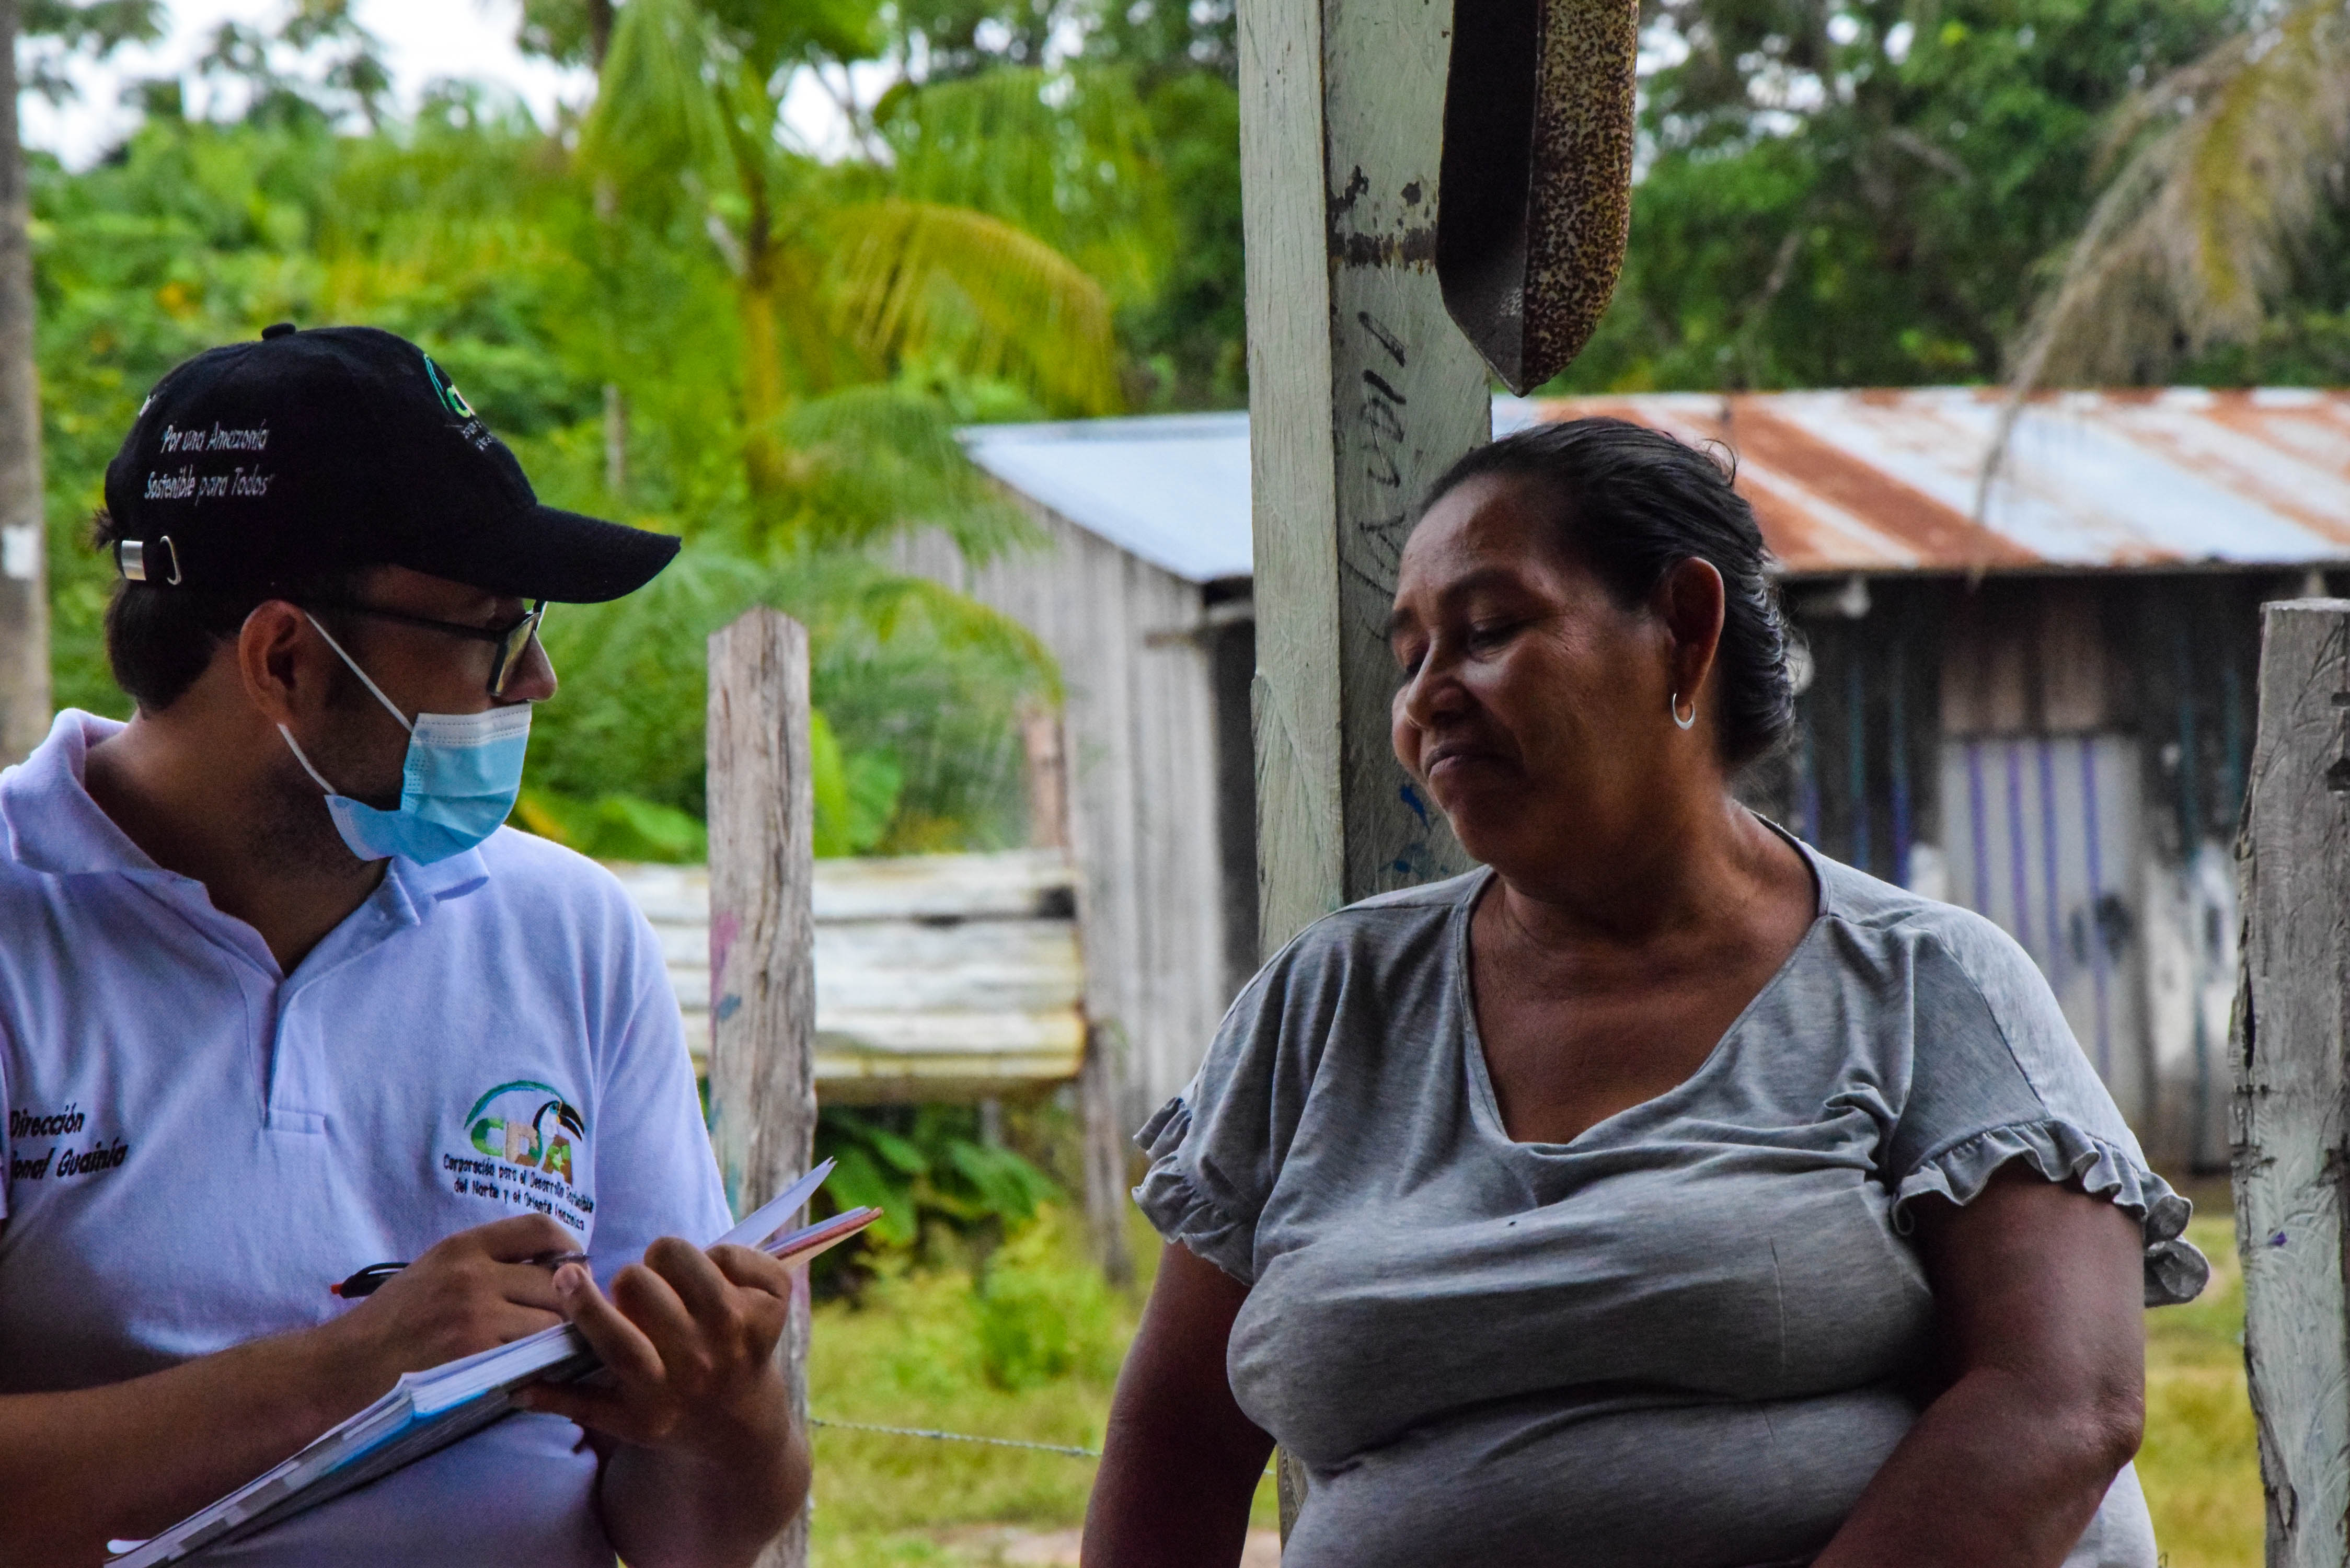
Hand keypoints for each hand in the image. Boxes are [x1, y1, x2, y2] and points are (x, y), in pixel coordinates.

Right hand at [322, 1214, 573, 1400]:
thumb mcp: (434, 1270)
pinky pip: (533, 1354)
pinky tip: (531, 1370)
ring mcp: (476, 1312)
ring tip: (551, 1350)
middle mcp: (473, 1272)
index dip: (570, 1249)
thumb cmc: (391, 1322)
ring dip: (559, 1338)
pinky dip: (540, 1363)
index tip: (575, 1271)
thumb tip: (547, 1268)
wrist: (346, 1367)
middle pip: (559, 1278)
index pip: (541, 1228)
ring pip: (553, 1320)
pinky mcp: (475, 1352)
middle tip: (569, 1323)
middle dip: (572, 1302)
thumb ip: (485, 1263)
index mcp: (463, 1245)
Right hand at [513, 1239, 796, 1460]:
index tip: (567, 1276)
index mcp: (656, 1393)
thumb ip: (567, 1400)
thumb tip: (514, 1385)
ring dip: (672, 1262)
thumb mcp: (616, 1419)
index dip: (585, 1303)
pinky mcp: (774, 1307)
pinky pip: (732, 1251)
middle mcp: (701, 1363)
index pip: (616, 1342)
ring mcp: (741, 1333)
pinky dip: (719, 1256)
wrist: (740, 1424)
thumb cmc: (669, 1411)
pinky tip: (714, 1282)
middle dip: (631, 1281)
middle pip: (642, 1284)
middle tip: (638, 1294)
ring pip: (685, 1255)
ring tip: (674, 1283)